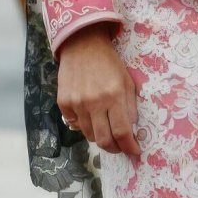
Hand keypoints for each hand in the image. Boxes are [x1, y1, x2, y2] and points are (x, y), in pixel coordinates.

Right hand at [57, 23, 140, 154]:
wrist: (82, 45)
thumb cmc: (109, 63)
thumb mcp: (127, 81)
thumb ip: (130, 107)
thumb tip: (132, 130)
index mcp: (114, 96)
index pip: (122, 132)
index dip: (129, 146)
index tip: (135, 152)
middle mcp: (94, 102)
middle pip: (104, 140)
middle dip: (115, 148)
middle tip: (120, 147)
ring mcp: (76, 103)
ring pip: (89, 135)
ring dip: (100, 137)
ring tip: (106, 129)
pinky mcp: (63, 102)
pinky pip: (75, 124)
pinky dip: (84, 126)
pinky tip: (91, 116)